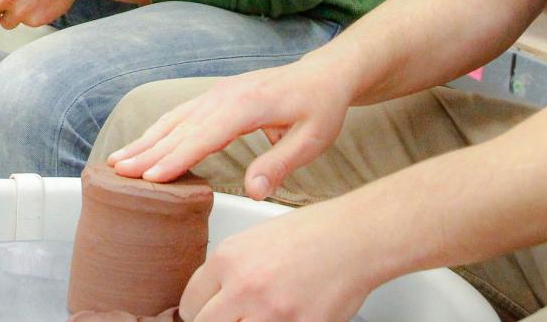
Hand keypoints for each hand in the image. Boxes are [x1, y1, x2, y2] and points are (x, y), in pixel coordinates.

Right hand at [108, 55, 357, 200]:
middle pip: (180, 128)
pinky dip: (157, 131)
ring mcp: (217, 93)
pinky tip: (141, 145)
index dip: (177, 158)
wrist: (323, 74)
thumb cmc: (320, 107)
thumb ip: (280, 164)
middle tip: (119, 173)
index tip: (151, 177)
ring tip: (117, 162)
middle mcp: (225, 96)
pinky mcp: (215, 96)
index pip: (204, 136)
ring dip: (144, 141)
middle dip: (147, 151)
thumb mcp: (313, 140)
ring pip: (173, 120)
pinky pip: (180, 115)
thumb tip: (253, 192)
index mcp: (248, 105)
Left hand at [179, 201, 375, 321]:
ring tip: (258, 317)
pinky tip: (285, 318)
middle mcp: (244, 286)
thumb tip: (215, 296)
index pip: (190, 301)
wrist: (356, 238)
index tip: (206, 314)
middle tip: (231, 319)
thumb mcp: (257, 239)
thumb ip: (231, 269)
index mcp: (228, 258)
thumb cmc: (313, 233)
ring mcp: (271, 312)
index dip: (198, 311)